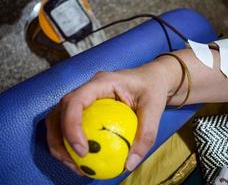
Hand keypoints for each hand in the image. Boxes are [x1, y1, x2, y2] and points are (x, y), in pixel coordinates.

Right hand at [46, 60, 174, 172]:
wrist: (153, 78)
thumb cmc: (153, 88)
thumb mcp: (154, 109)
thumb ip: (145, 135)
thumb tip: (130, 164)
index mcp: (102, 83)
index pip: (75, 101)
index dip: (71, 126)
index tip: (82, 151)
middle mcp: (88, 88)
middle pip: (59, 111)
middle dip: (59, 140)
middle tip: (74, 163)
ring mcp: (85, 97)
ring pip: (59, 118)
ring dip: (60, 143)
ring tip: (75, 165)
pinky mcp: (87, 106)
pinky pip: (71, 123)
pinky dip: (70, 142)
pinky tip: (83, 158)